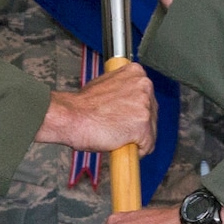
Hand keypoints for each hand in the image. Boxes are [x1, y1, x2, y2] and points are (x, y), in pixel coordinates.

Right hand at [37, 61, 155, 154]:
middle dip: (137, 125)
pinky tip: (120, 145)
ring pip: (151, 131)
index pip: (147, 97)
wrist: (71, 117)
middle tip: (118, 129)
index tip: (126, 118)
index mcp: (135, 72)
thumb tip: (126, 101)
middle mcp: (144, 86)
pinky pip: (147, 146)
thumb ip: (122, 90)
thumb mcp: (105, 85)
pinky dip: (136, 151)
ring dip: (136, 138)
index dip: (135, 112)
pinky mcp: (143, 126)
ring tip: (116, 136)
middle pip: (152, 114)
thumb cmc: (82, 105)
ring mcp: (145, 106)